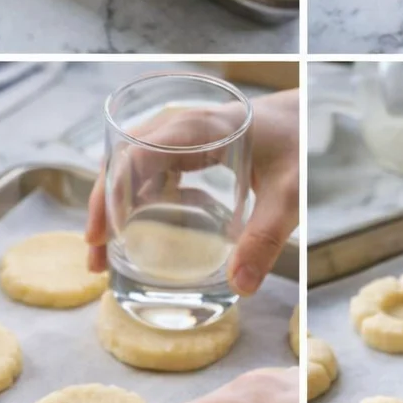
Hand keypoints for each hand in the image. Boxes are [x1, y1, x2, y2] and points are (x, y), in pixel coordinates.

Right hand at [85, 87, 298, 296]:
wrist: (306, 117)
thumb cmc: (298, 146)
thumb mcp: (289, 194)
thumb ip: (266, 237)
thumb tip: (240, 285)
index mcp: (198, 128)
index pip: (137, 154)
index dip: (110, 192)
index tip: (101, 233)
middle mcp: (180, 125)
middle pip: (121, 161)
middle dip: (101, 205)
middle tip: (96, 254)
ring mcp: (180, 134)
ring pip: (130, 166)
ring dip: (113, 203)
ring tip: (106, 250)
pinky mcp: (186, 146)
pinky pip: (148, 168)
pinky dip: (135, 197)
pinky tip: (137, 229)